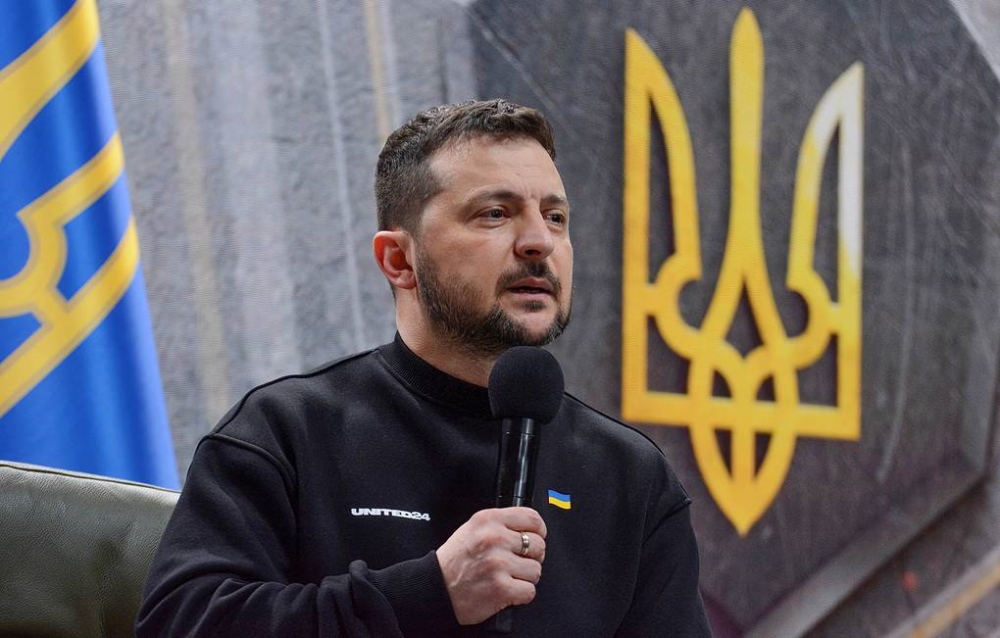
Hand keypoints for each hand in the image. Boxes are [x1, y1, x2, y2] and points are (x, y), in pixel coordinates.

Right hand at [436, 507, 546, 624]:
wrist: (435, 588)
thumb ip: (500, 524)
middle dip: (531, 556)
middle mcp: (494, 539)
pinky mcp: (501, 588)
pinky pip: (529, 591)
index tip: (536, 537)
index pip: (532, 518)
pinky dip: (520, 594)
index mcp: (488, 520)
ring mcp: (498, 564)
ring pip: (536, 570)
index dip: (539, 530)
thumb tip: (530, 529)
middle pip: (538, 545)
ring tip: (507, 577)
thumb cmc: (454, 561)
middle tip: (516, 562)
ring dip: (525, 577)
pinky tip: (506, 590)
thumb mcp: (472, 528)